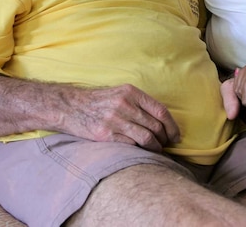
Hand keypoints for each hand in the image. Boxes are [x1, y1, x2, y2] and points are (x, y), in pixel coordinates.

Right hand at [65, 83, 179, 151]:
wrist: (69, 106)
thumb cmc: (98, 101)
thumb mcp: (120, 93)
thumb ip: (139, 103)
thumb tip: (162, 120)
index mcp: (131, 92)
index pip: (161, 111)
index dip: (172, 126)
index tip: (175, 136)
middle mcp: (125, 105)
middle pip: (156, 126)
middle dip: (164, 139)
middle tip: (166, 145)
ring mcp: (115, 120)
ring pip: (146, 139)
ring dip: (155, 148)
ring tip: (155, 150)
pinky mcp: (106, 135)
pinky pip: (131, 146)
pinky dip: (139, 151)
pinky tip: (140, 152)